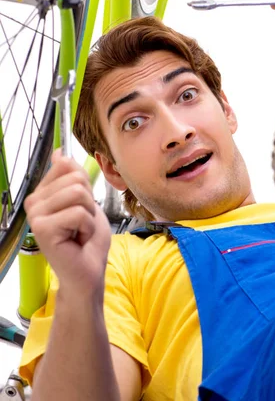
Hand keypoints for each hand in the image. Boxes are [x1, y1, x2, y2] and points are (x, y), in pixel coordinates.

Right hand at [24, 149, 110, 296]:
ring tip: (79, 231)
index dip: (85, 186)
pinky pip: (78, 213)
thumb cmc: (87, 240)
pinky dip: (87, 227)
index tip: (80, 207)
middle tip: (81, 224)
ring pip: (78, 193)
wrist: (88, 273)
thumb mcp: (86, 200)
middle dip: (89, 203)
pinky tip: (77, 240)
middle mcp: (34, 201)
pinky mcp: (42, 227)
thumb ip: (74, 177)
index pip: (67, 166)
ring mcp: (36, 214)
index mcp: (43, 193)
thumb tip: (60, 153)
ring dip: (89, 215)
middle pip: (76, 179)